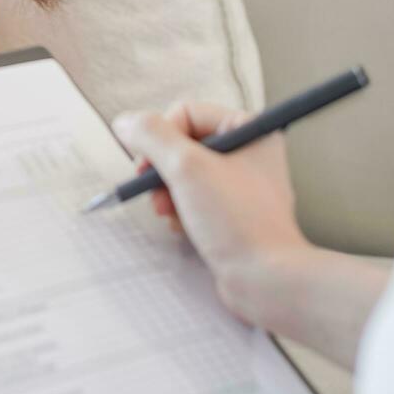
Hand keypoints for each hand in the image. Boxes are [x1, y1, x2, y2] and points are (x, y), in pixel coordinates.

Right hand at [110, 101, 309, 323]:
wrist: (267, 280)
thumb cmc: (240, 223)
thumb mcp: (187, 168)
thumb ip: (152, 136)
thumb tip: (127, 121)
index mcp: (250, 130)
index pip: (186, 113)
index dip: (161, 136)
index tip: (148, 163)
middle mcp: (249, 152)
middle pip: (182, 144)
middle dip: (162, 169)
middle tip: (155, 189)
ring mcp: (241, 184)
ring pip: (184, 173)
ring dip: (167, 192)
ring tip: (168, 212)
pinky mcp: (232, 213)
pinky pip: (194, 199)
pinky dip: (180, 211)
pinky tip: (183, 226)